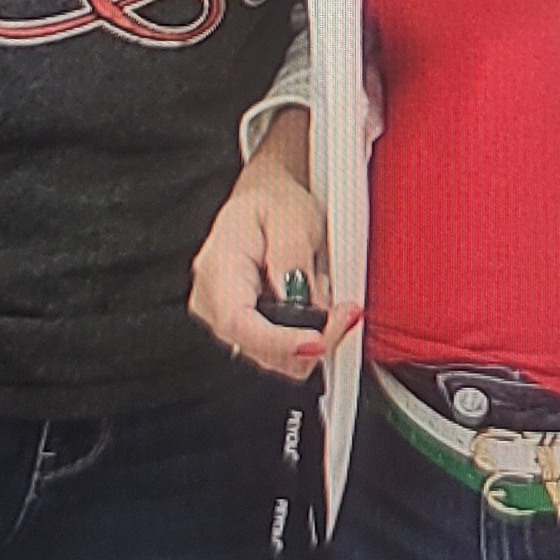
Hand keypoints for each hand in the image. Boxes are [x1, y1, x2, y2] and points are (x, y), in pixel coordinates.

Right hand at [185, 114, 357, 379]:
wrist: (266, 201)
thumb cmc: (273, 202)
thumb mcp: (292, 215)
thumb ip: (293, 257)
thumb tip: (300, 301)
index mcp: (219, 266)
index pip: (237, 322)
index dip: (279, 341)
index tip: (318, 340)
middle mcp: (213, 300)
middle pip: (260, 350)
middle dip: (311, 340)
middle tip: (346, 311)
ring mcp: (225, 319)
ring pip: (275, 359)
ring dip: (312, 338)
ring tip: (326, 297)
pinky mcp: (244, 331)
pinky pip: (279, 352)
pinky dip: (305, 338)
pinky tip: (314, 309)